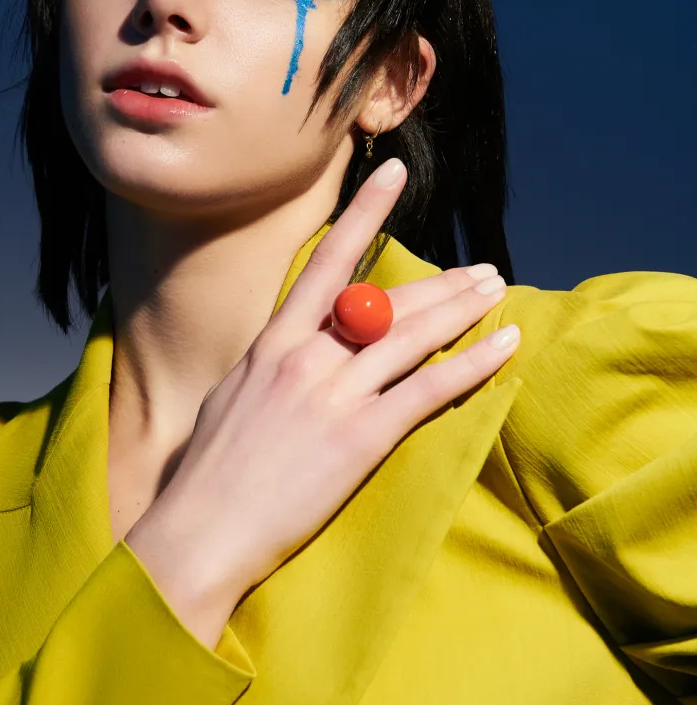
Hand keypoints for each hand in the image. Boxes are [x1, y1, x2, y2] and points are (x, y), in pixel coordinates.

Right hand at [126, 158, 518, 647]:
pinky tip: (504, 347)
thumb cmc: (206, 472)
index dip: (364, 213)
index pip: (328, 261)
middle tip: (479, 271)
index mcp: (274, 342)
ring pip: (414, 337)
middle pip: (387, 301)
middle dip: (440, 283)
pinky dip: (473, 366)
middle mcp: (308, 357)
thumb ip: (271, 364)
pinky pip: (428, 391)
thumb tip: (294, 346)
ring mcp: (334, 395)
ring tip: (498, 292)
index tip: (392, 173)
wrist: (199, 532)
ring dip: (464, 310)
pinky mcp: (359, 438)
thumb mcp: (232, 396)